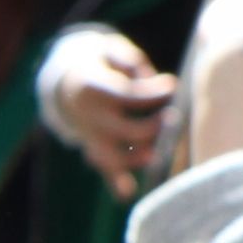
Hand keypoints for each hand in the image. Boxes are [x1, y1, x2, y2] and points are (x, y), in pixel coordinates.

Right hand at [36, 25, 175, 196]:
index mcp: (89, 86)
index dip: (151, 92)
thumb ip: (132, 63)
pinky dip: (115, 181)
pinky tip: (127, 192)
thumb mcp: (112, 50)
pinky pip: (105, 168)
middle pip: (126, 129)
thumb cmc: (102, 62)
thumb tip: (153, 81)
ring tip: (156, 156)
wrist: (67, 80)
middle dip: (153, 127)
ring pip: (112, 156)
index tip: (173, 84)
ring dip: (136, 159)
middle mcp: (87, 115)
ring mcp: (89, 137)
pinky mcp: (93, 150)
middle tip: (175, 117)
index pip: (126, 94)